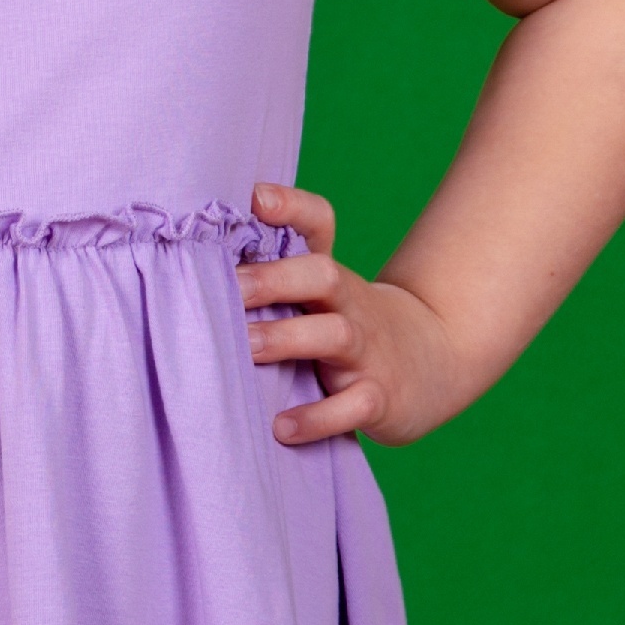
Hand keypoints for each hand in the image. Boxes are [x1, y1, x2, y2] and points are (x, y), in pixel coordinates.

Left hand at [240, 184, 471, 446]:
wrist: (435, 362)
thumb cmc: (351, 327)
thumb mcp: (321, 297)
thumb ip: (270, 282)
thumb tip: (188, 272)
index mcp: (331, 276)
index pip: (319, 224)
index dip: (291, 206)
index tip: (255, 198)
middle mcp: (350, 305)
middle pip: (322, 274)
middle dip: (273, 278)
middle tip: (227, 288)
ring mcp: (368, 351)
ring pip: (335, 334)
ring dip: (286, 338)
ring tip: (246, 348)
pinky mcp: (378, 398)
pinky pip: (353, 406)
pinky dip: (317, 418)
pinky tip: (282, 427)